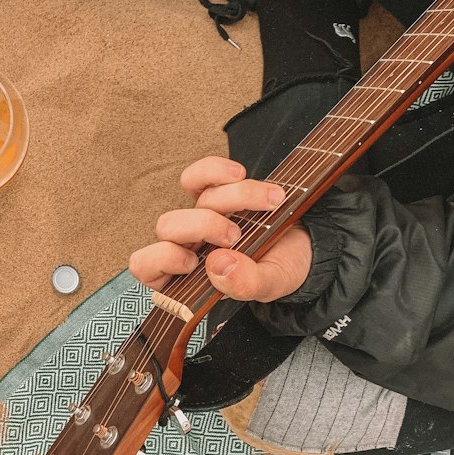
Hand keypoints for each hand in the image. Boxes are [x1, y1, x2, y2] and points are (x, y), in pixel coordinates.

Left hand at [129, 156, 312, 302]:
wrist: (308, 245)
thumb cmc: (281, 269)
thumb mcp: (272, 284)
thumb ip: (245, 283)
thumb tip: (217, 263)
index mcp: (188, 280)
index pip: (145, 267)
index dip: (161, 259)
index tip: (192, 262)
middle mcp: (188, 247)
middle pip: (168, 226)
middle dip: (204, 226)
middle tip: (237, 236)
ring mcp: (199, 217)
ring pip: (197, 199)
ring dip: (235, 197)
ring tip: (271, 203)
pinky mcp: (213, 192)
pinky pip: (199, 175)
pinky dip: (218, 170)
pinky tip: (241, 175)